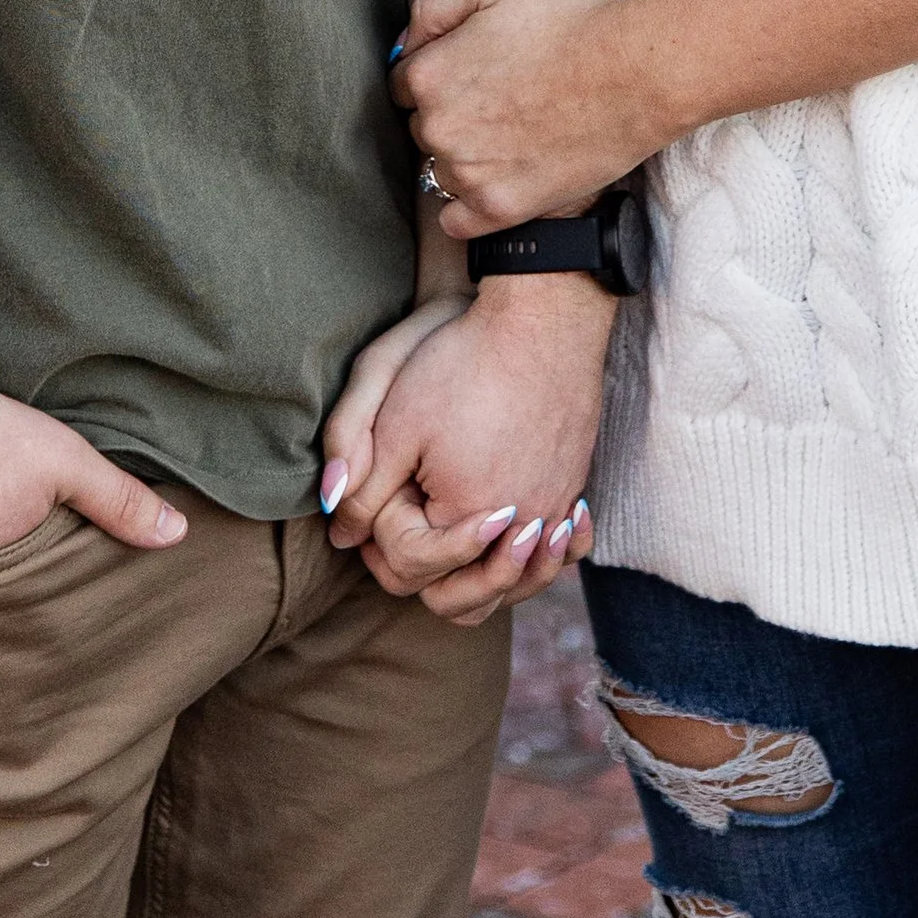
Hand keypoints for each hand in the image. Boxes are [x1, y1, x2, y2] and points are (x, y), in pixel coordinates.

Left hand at [321, 281, 609, 625]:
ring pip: (517, 580)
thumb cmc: (463, 365)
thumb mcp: (396, 424)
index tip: (387, 499)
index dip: (384, 540)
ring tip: (464, 546)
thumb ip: (364, 491)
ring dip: (489, 576)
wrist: (542, 321)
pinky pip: (562, 546)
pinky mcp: (575, 485)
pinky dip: (541, 551)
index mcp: (465, 521)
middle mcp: (520, 530)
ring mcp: (555, 509)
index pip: (411, 568)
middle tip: (412, 534)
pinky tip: (526, 529)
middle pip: (466, 596)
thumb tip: (341, 537)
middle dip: (434, 575)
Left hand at [397, 0, 658, 235]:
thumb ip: (434, 8)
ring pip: (441, 171)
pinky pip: (457, 223)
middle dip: (455, 114)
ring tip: (516, 134)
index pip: (404, 84)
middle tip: (505, 98)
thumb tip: (406, 44)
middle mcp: (437, 129)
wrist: (633, 73)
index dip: (442, 73)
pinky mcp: (500, 209)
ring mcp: (468, 174)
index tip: (477, 72)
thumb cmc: (569, 23)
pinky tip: (500, 180)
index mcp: (427, 75)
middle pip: (425, 127)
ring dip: (466, 157)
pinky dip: (470, 207)